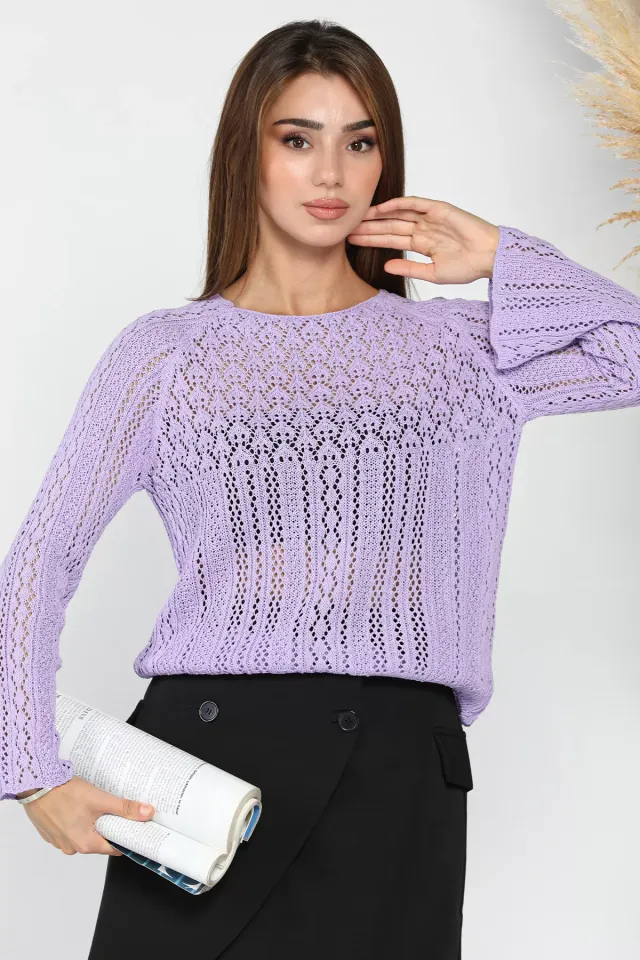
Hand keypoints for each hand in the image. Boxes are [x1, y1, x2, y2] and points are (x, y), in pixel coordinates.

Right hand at [20, 775, 154, 855]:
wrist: (35, 784)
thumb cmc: (64, 793)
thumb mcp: (100, 799)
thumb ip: (124, 808)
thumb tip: (147, 813)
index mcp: (86, 844)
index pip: (114, 847)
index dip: (126, 837)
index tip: (134, 828)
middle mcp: (71, 847)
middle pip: (99, 841)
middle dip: (108, 826)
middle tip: (113, 809)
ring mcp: (59, 841)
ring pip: (84, 835)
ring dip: (91, 823)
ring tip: (93, 805)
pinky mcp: (51, 832)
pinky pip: (69, 830)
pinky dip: (76, 821)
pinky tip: (77, 807)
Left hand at [347, 197, 499, 283]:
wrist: (489, 257)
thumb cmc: (468, 267)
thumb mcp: (433, 273)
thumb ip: (410, 268)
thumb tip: (386, 266)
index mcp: (422, 244)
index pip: (391, 240)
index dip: (372, 240)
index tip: (352, 241)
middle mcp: (424, 229)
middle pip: (390, 226)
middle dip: (369, 227)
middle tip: (347, 227)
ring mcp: (430, 218)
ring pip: (398, 214)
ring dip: (379, 215)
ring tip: (358, 216)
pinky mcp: (439, 209)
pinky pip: (415, 204)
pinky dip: (399, 203)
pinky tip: (382, 206)